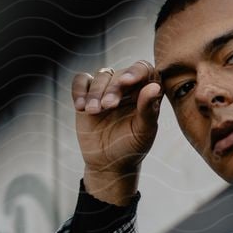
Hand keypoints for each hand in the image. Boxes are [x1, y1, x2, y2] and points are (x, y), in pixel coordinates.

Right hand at [70, 59, 162, 199]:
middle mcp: (127, 86)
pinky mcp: (87, 94)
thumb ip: (148, 109)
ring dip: (95, 92)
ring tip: (93, 112)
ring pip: (100, 76)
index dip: (135, 72)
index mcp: (146, 90)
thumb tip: (154, 87)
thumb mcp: (143, 131)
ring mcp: (106, 88)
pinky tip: (80, 106)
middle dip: (112, 89)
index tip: (126, 82)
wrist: (108, 162)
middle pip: (119, 74)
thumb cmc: (131, 146)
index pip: (143, 69)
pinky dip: (79, 90)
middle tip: (108, 106)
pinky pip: (81, 81)